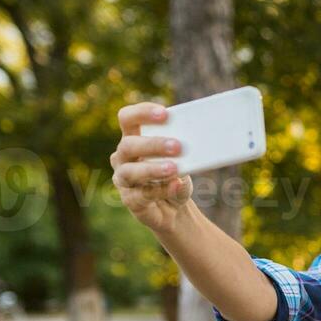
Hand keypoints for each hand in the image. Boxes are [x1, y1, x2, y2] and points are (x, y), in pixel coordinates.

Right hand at [111, 102, 192, 233]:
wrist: (175, 207)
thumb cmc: (176, 175)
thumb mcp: (182, 160)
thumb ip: (183, 149)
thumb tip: (197, 140)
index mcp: (132, 138)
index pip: (127, 118)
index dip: (142, 113)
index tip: (165, 113)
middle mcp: (122, 157)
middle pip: (128, 145)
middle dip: (153, 144)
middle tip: (177, 146)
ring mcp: (123, 180)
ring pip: (130, 172)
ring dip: (153, 169)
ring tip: (174, 168)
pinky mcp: (130, 200)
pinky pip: (143, 195)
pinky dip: (162, 190)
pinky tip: (176, 185)